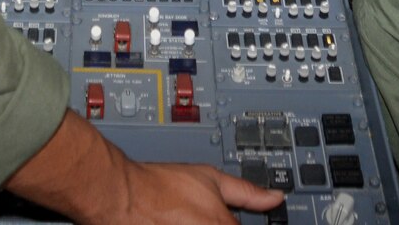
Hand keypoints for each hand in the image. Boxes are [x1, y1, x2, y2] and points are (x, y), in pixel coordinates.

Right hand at [101, 160, 284, 224]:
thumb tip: (275, 197)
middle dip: (217, 224)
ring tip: (186, 219)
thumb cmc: (160, 186)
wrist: (123, 196)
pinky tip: (176, 223)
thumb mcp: (211, 178)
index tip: (226, 218)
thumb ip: (248, 192)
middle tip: (198, 216)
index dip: (235, 222)